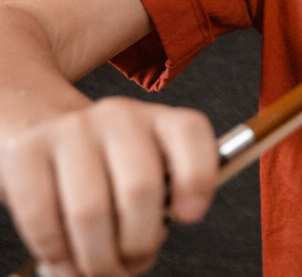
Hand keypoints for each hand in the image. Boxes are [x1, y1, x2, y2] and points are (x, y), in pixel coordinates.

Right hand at [0, 98, 217, 276]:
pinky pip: (42, 216)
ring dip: (97, 257)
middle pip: (140, 188)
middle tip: (133, 264)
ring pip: (90, 211)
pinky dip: (57, 251)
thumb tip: (141, 254)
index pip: (190, 133)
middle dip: (138, 243)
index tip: (190, 215)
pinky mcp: (27, 152)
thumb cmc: (107, 166)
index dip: (197, 177)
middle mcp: (121, 118)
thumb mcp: (146, 170)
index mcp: (161, 121)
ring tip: (100, 270)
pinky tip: (67, 261)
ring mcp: (72, 131)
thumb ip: (159, 203)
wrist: (45, 133)